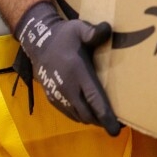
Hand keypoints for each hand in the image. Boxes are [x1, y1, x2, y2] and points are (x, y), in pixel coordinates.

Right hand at [15, 1, 121, 135]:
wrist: (38, 43)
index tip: (116, 128)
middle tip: (118, 124)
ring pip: (78, 116)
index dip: (106, 115)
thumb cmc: (64, 36)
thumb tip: (107, 28)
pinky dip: (81, 116)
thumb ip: (93, 32)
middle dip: (103, 121)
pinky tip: (91, 114)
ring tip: (107, 120)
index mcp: (77, 72)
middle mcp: (67, 88)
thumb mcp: (79, 29)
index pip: (94, 99)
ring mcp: (58, 95)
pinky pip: (69, 113)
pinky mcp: (52, 98)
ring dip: (93, 120)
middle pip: (88, 113)